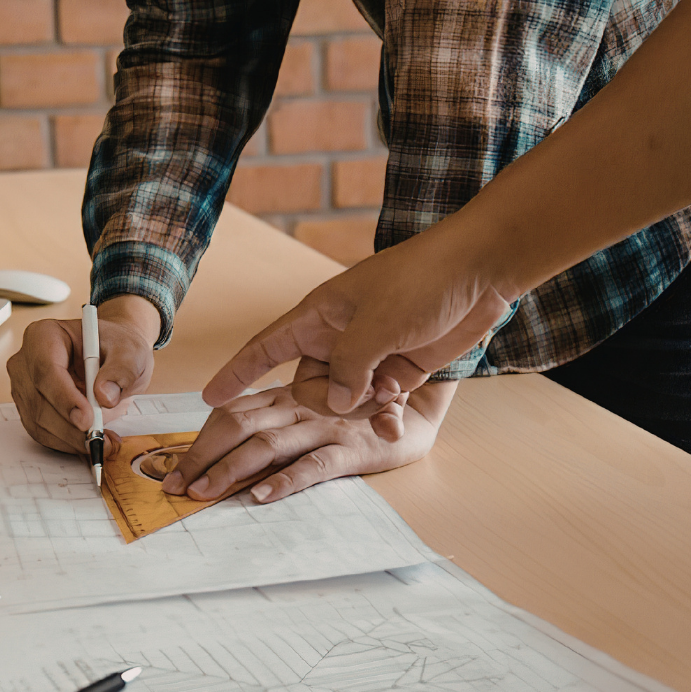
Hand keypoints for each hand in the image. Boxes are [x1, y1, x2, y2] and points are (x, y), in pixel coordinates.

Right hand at [7, 295, 159, 454]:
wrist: (111, 357)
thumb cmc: (115, 347)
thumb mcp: (129, 352)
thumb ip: (121, 370)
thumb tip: (105, 396)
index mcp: (44, 336)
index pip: (46, 370)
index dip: (64, 398)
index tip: (86, 418)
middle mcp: (27, 362)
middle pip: (39, 402)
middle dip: (70, 427)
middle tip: (101, 439)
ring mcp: (25, 388)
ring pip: (39, 423)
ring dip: (71, 439)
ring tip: (103, 440)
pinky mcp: (30, 410)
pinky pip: (43, 434)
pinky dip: (67, 443)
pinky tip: (90, 441)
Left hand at [162, 380, 456, 503]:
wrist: (417, 415)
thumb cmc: (355, 417)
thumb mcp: (309, 414)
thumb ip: (274, 427)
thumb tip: (226, 460)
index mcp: (284, 399)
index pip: (230, 414)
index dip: (197, 440)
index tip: (171, 471)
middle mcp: (298, 408)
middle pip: (237, 426)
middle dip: (200, 456)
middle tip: (174, 487)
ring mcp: (324, 427)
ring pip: (267, 445)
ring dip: (230, 470)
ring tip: (203, 493)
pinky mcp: (351, 450)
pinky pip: (314, 465)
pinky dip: (285, 481)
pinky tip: (261, 496)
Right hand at [202, 217, 511, 418]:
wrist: (482, 270)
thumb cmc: (422, 281)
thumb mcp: (376, 324)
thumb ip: (348, 367)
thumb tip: (334, 403)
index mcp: (319, 315)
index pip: (265, 348)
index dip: (235, 374)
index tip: (209, 398)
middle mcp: (337, 337)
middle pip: (307, 387)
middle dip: (325, 403)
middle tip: (353, 400)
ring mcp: (368, 356)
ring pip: (344, 400)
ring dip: (362, 410)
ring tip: (389, 401)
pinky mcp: (397, 369)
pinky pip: (377, 404)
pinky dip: (384, 415)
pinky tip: (395, 421)